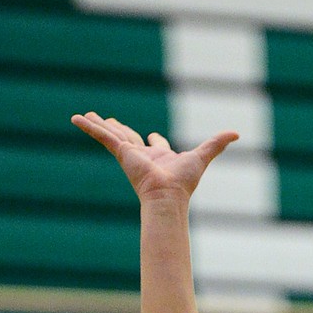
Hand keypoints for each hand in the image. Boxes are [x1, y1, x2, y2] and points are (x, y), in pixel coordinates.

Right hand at [72, 113, 237, 202]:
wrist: (168, 197)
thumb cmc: (184, 183)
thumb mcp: (202, 157)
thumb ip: (217, 144)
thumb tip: (237, 133)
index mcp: (159, 157)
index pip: (155, 145)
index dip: (155, 140)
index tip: (152, 136)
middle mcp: (143, 156)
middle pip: (128, 137)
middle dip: (119, 129)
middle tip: (110, 121)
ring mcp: (129, 154)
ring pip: (111, 134)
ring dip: (98, 125)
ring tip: (85, 116)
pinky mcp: (120, 153)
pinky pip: (102, 136)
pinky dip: (88, 127)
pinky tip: (75, 119)